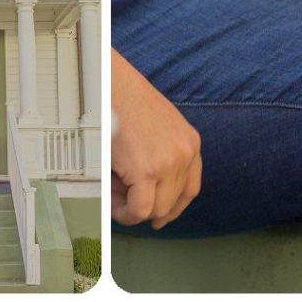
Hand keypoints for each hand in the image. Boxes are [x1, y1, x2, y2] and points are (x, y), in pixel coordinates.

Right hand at [112, 50, 201, 229]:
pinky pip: (140, 209)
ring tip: (116, 200)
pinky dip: (126, 213)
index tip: (159, 217)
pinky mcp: (147, 170)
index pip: (190, 189)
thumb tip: (143, 194)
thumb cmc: (126, 99)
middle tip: (124, 202)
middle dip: (147, 209)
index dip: (174, 208)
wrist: (111, 84)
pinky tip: (116, 205)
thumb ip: (159, 156)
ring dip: (134, 212)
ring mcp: (168, 162)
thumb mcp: (157, 127)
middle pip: (172, 203)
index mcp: (190, 142)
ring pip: (156, 209)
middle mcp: (185, 153)